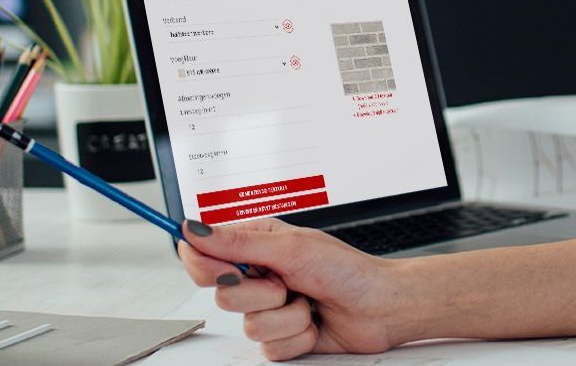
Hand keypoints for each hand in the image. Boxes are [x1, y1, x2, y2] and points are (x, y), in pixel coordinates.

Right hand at [178, 218, 411, 360]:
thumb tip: (194, 228)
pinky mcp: (281, 336)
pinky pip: (269, 347)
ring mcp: (269, 308)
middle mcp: (259, 276)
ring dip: (286, 316)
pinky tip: (314, 321)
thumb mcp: (290, 248)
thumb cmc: (347, 269)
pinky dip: (296, 336)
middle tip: (287, 282)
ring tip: (308, 300)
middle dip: (262, 293)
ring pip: (248, 325)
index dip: (206, 265)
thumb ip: (237, 242)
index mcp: (256, 244)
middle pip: (223, 295)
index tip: (233, 269)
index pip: (204, 254)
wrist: (381, 307)